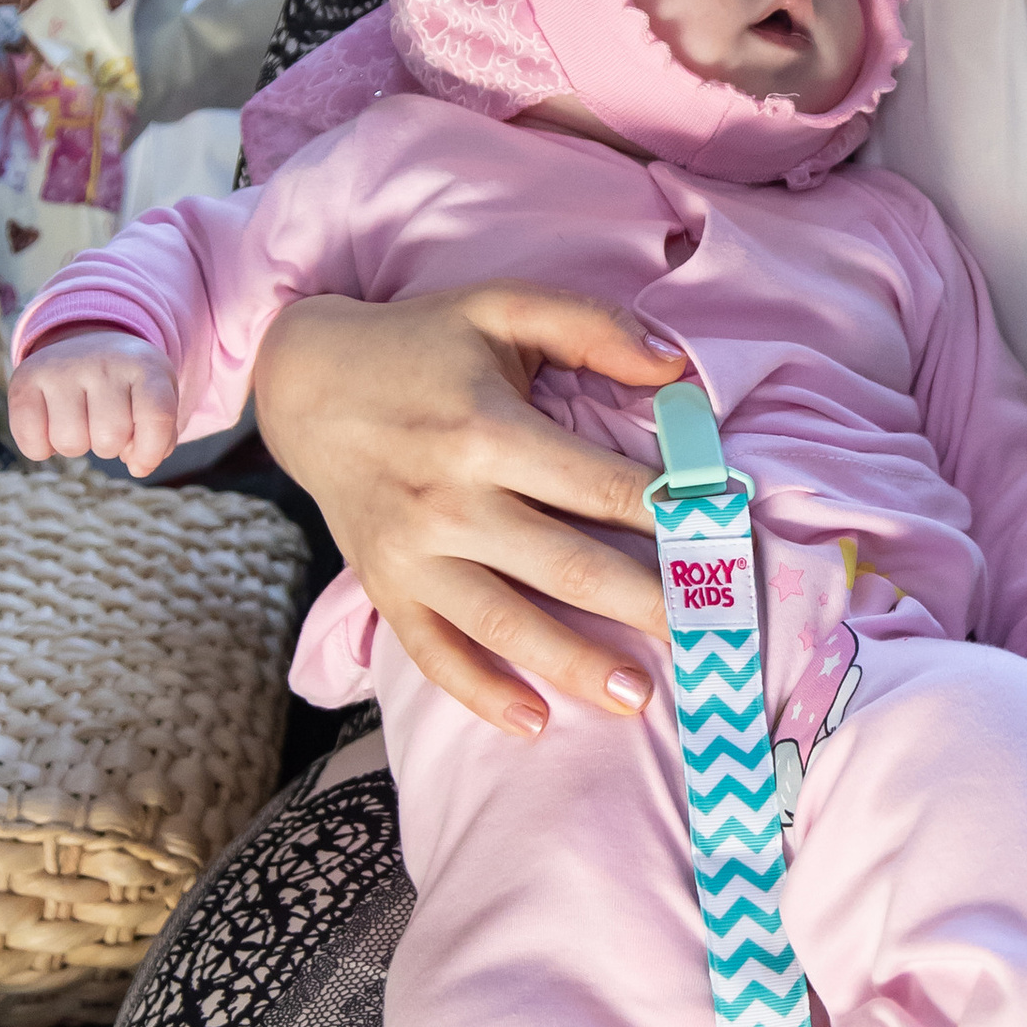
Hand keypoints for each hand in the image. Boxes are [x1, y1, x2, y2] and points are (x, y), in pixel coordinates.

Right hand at [8, 326, 179, 474]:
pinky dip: (41, 449)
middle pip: (109, 439)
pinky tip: (50, 425)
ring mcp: (61, 369)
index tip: (140, 459)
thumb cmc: (127, 385)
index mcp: (145, 366)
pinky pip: (32, 444)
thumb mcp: (156, 400)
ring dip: (77, 446)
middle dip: (110, 446)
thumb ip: (159, 438)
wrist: (86, 341)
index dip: (151, 451)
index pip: (156, 417)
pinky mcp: (24, 380)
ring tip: (79, 420)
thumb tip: (138, 466)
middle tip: (104, 423)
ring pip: (71, 444)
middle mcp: (103, 362)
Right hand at [252, 281, 686, 739]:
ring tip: (640, 696)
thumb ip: (590, 327)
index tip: (722, 545)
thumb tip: (674, 370)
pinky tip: (533, 720)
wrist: (304, 383)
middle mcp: (451, 501)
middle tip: (708, 636)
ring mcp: (414, 554)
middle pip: (568, 566)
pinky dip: (481, 692)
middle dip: (646, 605)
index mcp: (489, 430)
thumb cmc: (418, 344)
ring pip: (507, 624)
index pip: (602, 487)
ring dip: (577, 665)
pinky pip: (434, 653)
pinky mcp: (385, 587)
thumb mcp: (499, 306)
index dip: (670, 518)